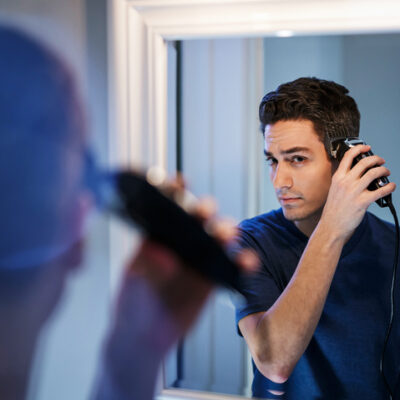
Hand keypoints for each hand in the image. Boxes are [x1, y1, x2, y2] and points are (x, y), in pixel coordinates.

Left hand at [95, 183, 258, 399]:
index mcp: (156, 238)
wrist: (143, 340)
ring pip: (215, 240)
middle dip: (202, 210)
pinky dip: (241, 263)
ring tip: (229, 232)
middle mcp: (179, 245)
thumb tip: (164, 255)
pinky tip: (248, 261)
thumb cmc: (131, 307)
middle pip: (195, 221)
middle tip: (206, 209)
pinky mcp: (211, 280)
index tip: (179, 181)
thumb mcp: (132, 285)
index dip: (173, 193)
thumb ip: (146, 269)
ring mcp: (196, 261)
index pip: (167, 210)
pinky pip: (230, 268)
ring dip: (224, 232)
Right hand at [321, 144, 395, 240]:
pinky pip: (380, 190)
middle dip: (376, 159)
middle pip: (364, 162)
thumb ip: (344, 180)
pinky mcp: (362, 202)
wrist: (332, 226)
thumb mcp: (334, 190)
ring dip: (384, 170)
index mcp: (338, 178)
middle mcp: (345, 182)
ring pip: (374, 173)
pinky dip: (389, 187)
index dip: (359, 149)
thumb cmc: (334, 210)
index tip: (366, 147)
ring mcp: (354, 192)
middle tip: (381, 161)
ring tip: (386, 173)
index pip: (348, 157)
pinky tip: (391, 187)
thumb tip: (359, 173)